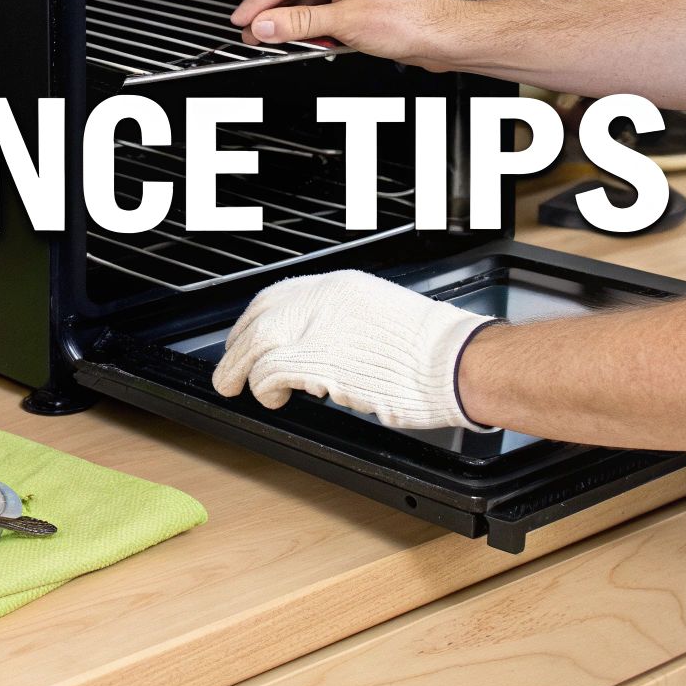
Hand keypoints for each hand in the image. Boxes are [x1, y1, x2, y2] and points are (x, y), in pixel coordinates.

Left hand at [211, 270, 498, 429]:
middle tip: (229, 369)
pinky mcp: (319, 359)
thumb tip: (326, 344)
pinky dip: (263, 388)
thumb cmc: (436, 350)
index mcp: (341, 286)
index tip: (246, 338)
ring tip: (236, 387)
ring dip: (240, 370)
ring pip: (256, 344)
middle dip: (238, 345)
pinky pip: (269, 372)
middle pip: (259, 317)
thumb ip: (347, 324)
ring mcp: (320, 327)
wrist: (456, 361)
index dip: (254, 320)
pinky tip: (275, 399)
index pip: (278, 295)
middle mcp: (324, 299)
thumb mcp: (384, 317)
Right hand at [229, 0, 463, 68]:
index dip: (258, 2)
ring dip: (288, 19)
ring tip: (277, 42)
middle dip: (268, 8)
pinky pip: (316, 7)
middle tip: (251, 32)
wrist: (440, 34)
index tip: (240, 20)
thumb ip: (299, 24)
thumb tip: (264, 25)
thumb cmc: (410, 19)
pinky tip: (304, 41)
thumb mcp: (345, 23)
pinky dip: (306, 25)